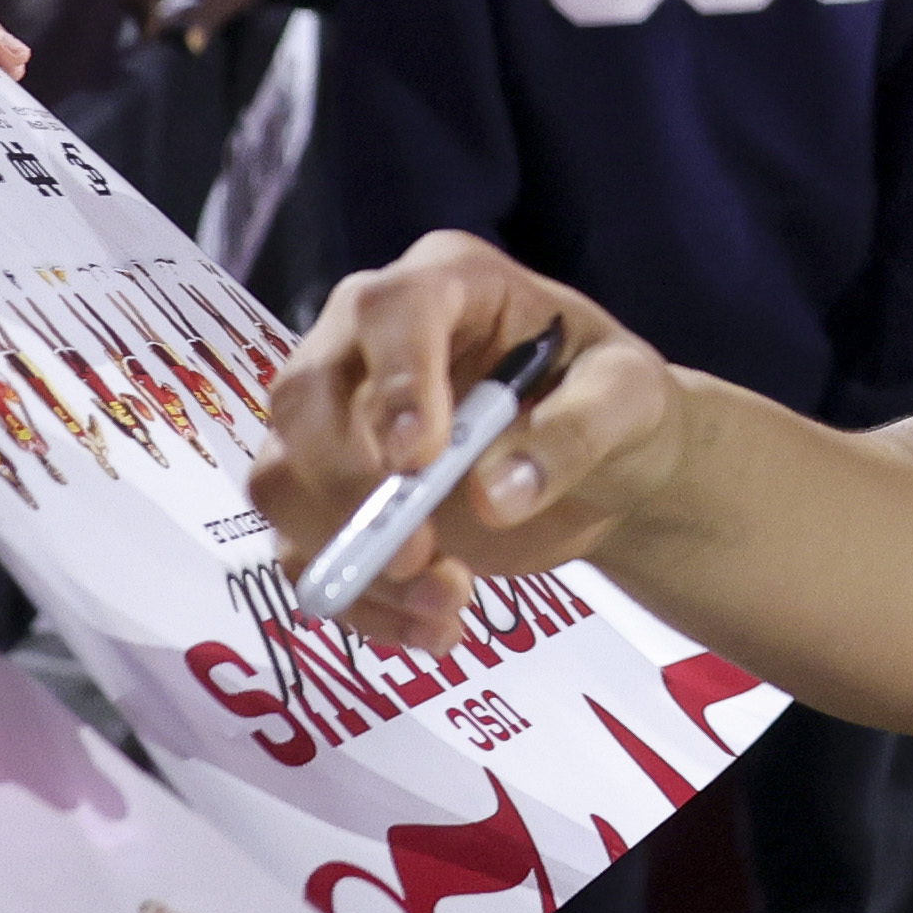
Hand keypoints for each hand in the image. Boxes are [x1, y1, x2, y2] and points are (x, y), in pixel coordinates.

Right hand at [247, 233, 689, 652]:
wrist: (606, 464)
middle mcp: (366, 339)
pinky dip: (356, 601)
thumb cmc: (613, 401)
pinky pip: (301, 548)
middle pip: (302, 396)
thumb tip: (494, 496)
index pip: (390, 310)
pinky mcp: (329, 493)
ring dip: (349, 555)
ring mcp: (334, 418)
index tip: (418, 460)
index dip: (393, 381)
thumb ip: (575, 433)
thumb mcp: (630, 400)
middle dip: (348, 486)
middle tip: (419, 556)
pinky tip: (430, 628)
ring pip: (282, 478)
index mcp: (446, 283)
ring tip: (447, 604)